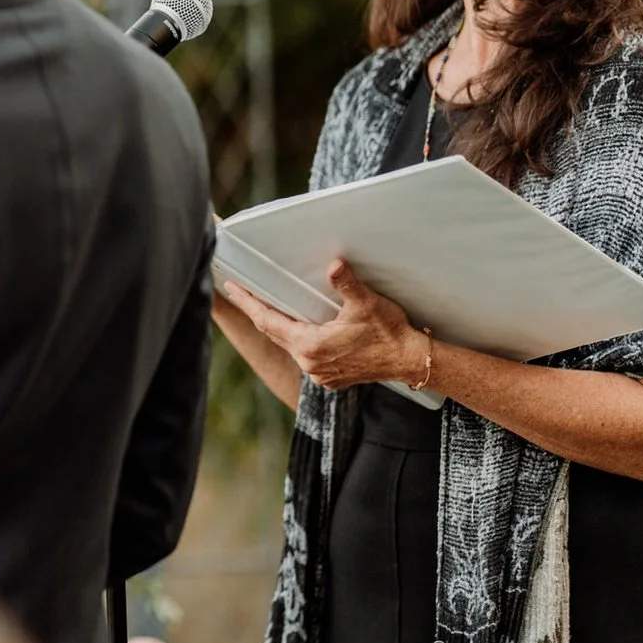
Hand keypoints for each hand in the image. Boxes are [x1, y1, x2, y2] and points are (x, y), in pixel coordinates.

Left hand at [219, 260, 429, 392]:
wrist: (411, 361)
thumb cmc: (390, 332)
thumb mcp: (366, 304)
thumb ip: (346, 284)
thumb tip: (334, 265)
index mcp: (310, 346)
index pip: (268, 321)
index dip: (248, 303)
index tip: (231, 289)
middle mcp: (310, 363)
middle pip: (274, 333)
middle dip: (257, 312)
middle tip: (240, 293)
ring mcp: (320, 373)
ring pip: (289, 345)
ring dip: (278, 327)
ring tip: (265, 307)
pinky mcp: (331, 377)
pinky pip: (305, 355)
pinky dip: (297, 340)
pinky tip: (297, 329)